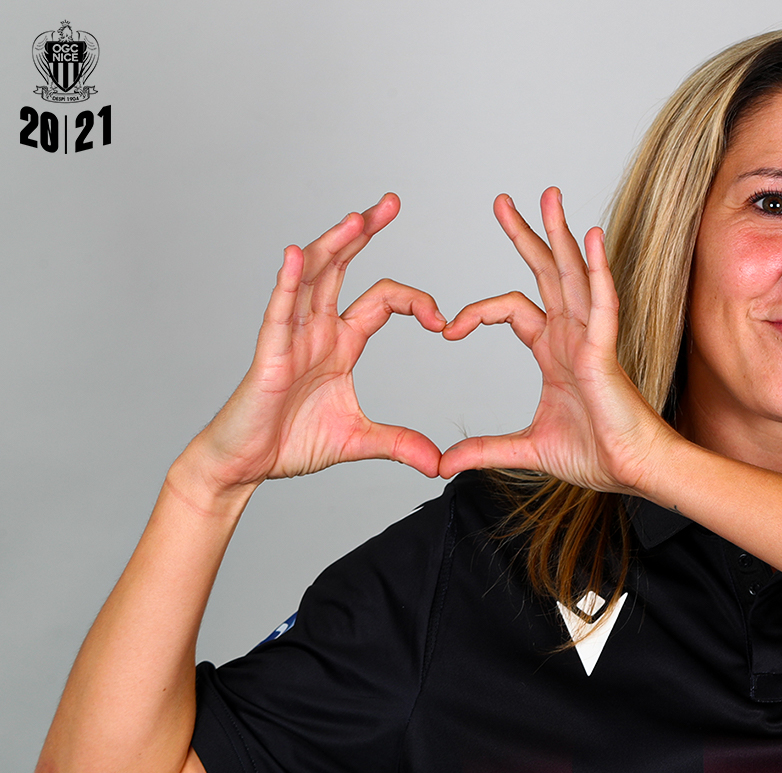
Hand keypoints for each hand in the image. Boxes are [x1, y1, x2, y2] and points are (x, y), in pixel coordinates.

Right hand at [188, 194, 446, 489]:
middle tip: (391, 203)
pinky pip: (278, 312)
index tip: (443, 320)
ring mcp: (291, 338)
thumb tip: (438, 464)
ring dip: (334, 245)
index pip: (381, 301)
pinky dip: (289, 282)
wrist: (244, 465)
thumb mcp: (358, 441)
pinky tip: (298, 255)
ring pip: (313, 279)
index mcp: (340, 343)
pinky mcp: (269, 354)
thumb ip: (399, 444)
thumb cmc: (290, 443)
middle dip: (365, 233)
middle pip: (343, 268)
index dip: (414, 301)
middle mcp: (316, 330)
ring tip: (357, 218)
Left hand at [438, 188, 676, 494]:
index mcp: (553, 350)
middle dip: (524, 234)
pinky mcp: (606, 351)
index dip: (476, 312)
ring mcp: (590, 338)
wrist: (632, 471)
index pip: (510, 309)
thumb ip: (485, 450)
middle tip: (501, 200)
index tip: (447, 330)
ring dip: (561, 233)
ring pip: (573, 274)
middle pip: (544, 271)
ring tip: (548, 195)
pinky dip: (598, 269)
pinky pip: (603, 302)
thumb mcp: (525, 449)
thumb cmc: (595, 454)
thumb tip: (444, 463)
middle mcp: (571, 335)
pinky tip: (592, 237)